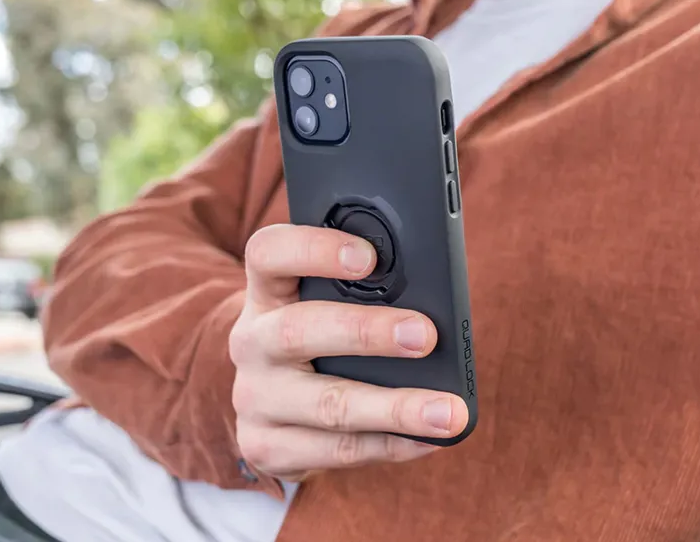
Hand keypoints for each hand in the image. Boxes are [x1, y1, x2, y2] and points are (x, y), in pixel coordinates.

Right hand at [229, 224, 468, 481]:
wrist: (272, 408)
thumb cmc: (321, 340)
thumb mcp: (327, 306)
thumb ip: (364, 293)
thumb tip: (434, 301)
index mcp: (267, 292)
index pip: (270, 253)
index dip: (314, 250)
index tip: (368, 257)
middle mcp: (251, 341)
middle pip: (297, 331)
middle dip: (365, 333)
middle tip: (425, 336)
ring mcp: (253, 398)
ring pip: (326, 405)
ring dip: (394, 408)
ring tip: (448, 412)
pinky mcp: (264, 446)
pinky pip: (337, 450)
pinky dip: (391, 445)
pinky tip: (430, 439)